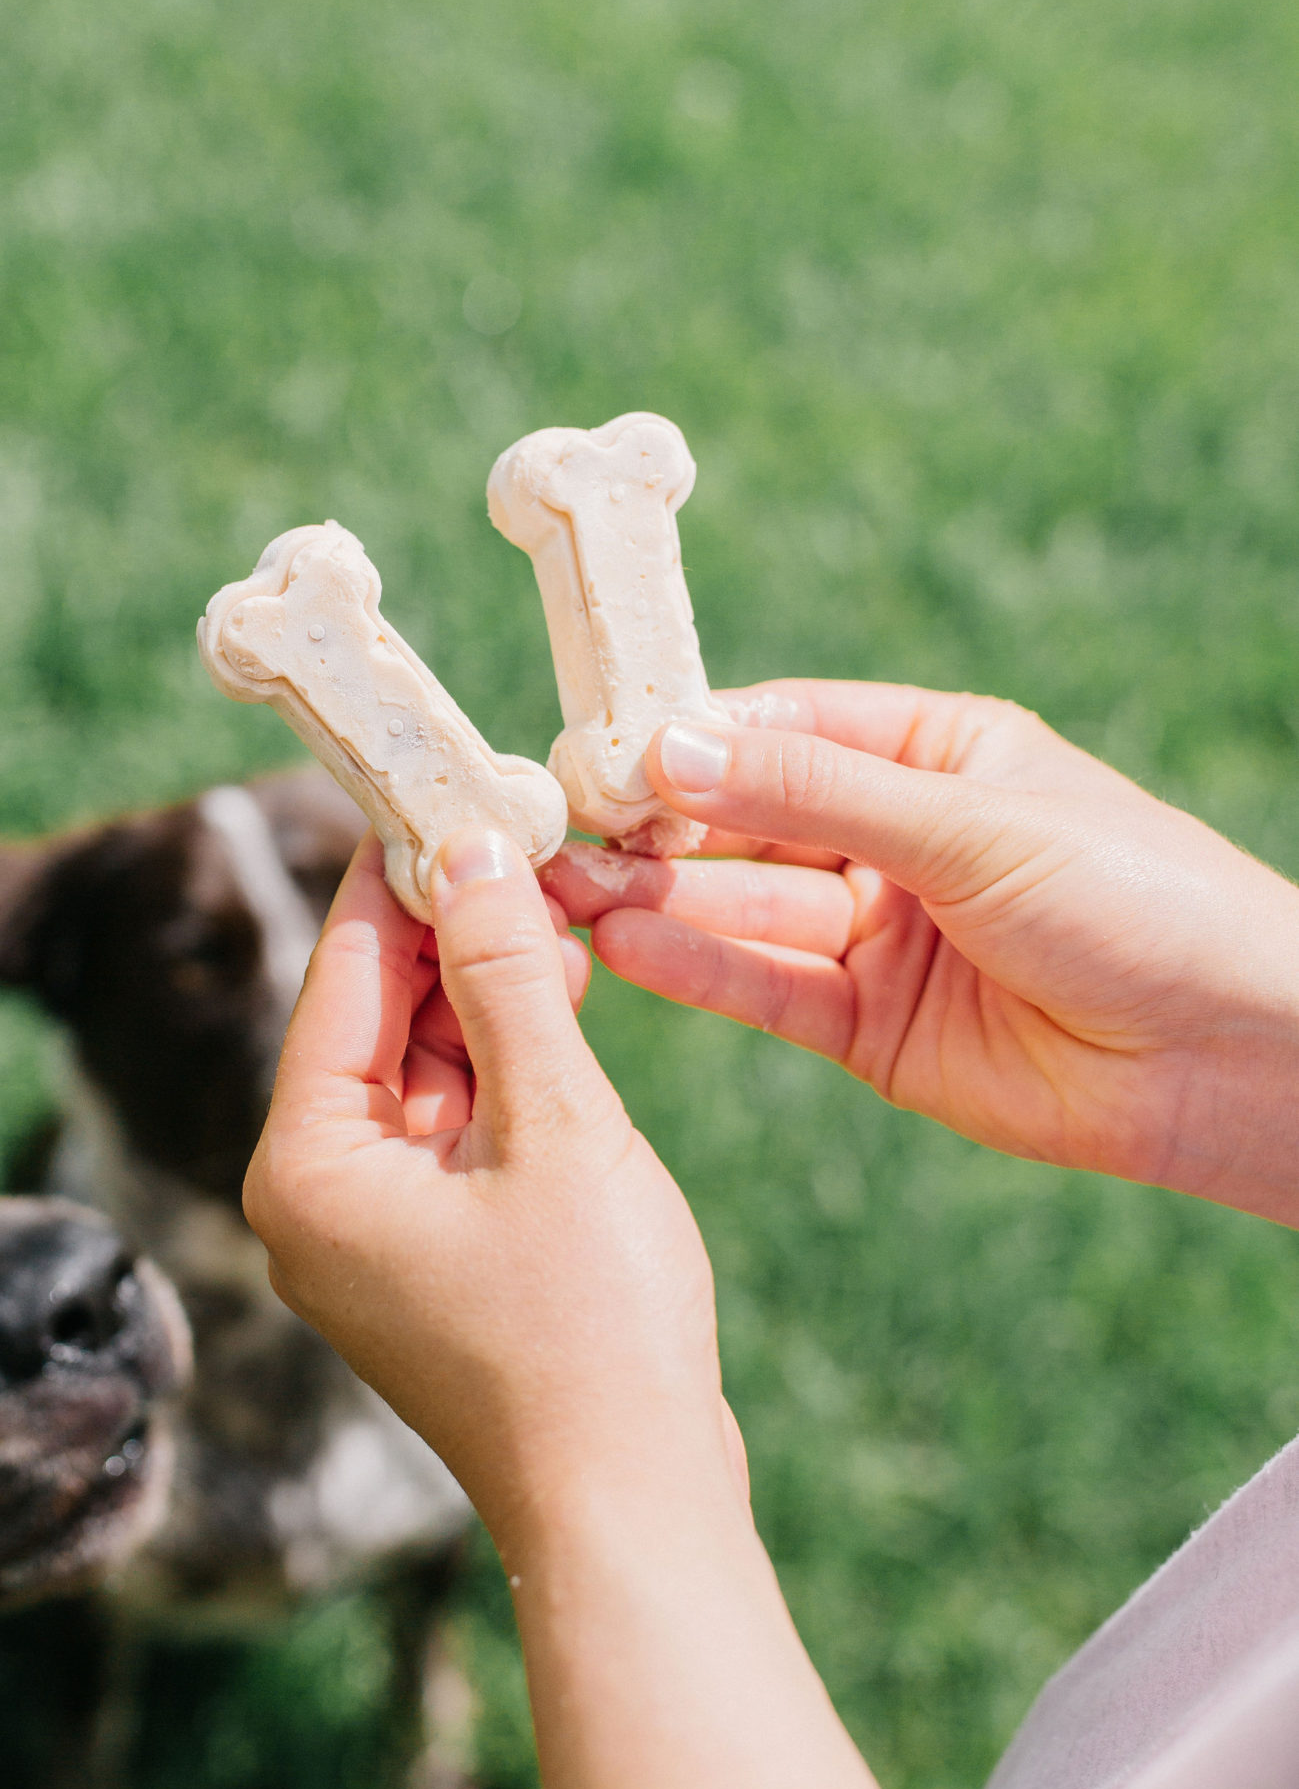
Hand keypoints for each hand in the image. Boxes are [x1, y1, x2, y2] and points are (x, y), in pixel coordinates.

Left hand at [243, 830, 729, 1555]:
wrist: (630, 1508)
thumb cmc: (590, 1328)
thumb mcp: (554, 1123)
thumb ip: (504, 978)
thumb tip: (470, 850)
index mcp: (304, 1166)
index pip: (343, 974)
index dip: (400, 871)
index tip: (442, 780)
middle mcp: (309, 1201)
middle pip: (372, 1019)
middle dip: (451, 928)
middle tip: (522, 829)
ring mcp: (365, 1239)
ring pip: (417, 1070)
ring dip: (483, 992)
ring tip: (557, 896)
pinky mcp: (426, 1263)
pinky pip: (449, 1131)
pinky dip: (500, 1067)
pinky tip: (559, 995)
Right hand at [543, 681, 1298, 1226]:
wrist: (1229, 1057)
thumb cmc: (1136, 901)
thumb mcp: (971, 826)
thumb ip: (815, 797)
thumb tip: (673, 750)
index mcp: (936, 755)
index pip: (784, 731)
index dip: (692, 740)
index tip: (601, 747)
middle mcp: (897, 842)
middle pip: (747, 827)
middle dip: (657, 830)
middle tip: (559, 831)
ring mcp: (879, 938)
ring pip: (746, 913)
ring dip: (660, 903)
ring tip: (571, 894)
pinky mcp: (871, 1031)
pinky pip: (769, 991)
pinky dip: (700, 973)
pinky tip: (630, 951)